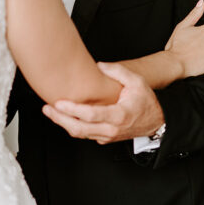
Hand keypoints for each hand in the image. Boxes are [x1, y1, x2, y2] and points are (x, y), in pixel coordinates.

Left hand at [42, 62, 164, 143]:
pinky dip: (73, 126)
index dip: (73, 110)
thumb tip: (100, 65)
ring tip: (50, 111)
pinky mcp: (104, 139)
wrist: (156, 122)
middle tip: (47, 109)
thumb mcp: (137, 82)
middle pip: (79, 129)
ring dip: (64, 123)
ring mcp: (107, 136)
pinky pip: (85, 134)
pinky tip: (64, 116)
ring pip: (80, 134)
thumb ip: (118, 72)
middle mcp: (111, 130)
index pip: (90, 115)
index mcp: (118, 116)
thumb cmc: (146, 102)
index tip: (59, 103)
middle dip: (60, 119)